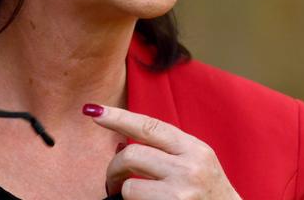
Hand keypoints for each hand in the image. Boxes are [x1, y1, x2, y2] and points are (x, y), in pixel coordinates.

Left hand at [87, 105, 240, 198]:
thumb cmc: (209, 196)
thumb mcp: (196, 164)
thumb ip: (166, 151)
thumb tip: (121, 142)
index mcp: (195, 149)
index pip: (149, 126)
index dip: (118, 117)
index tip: (94, 111)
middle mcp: (190, 167)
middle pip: (132, 154)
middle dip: (114, 167)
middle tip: (113, 180)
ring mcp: (182, 192)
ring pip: (130, 184)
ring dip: (123, 191)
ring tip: (131, 196)